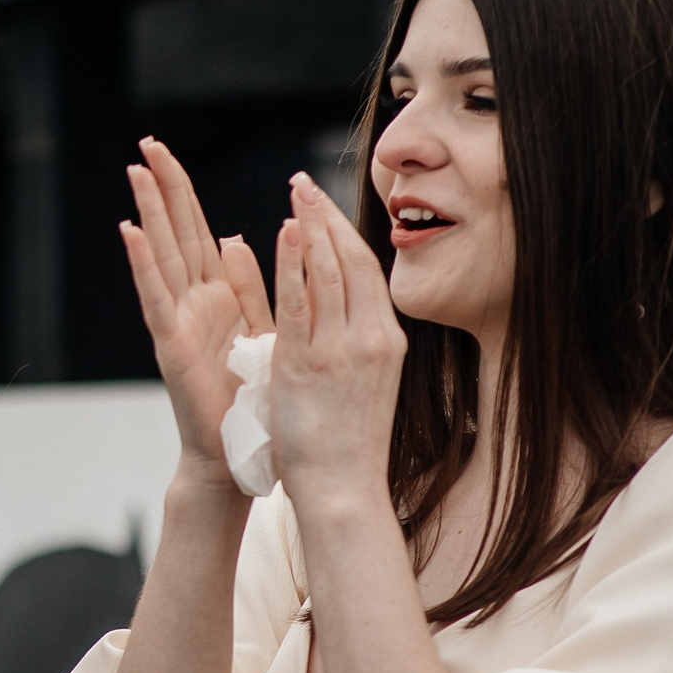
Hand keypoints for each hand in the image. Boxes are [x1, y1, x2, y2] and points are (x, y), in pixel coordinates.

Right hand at [120, 138, 272, 487]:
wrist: (233, 456)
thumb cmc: (251, 401)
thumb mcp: (263, 331)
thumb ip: (251, 285)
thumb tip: (237, 236)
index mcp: (219, 296)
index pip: (199, 231)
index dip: (184, 192)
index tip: (168, 152)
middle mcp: (194, 302)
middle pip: (176, 232)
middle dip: (163, 188)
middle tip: (146, 144)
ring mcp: (179, 322)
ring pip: (163, 255)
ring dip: (149, 212)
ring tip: (135, 172)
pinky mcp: (172, 345)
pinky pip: (157, 297)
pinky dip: (143, 264)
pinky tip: (129, 231)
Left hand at [268, 174, 404, 510]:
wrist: (345, 490)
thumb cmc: (346, 444)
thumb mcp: (363, 383)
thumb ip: (352, 342)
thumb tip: (343, 311)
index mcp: (386, 341)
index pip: (367, 272)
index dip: (344, 234)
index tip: (323, 206)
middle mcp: (371, 339)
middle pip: (352, 261)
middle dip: (328, 217)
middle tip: (305, 182)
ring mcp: (343, 350)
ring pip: (331, 272)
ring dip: (313, 226)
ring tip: (296, 191)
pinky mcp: (310, 365)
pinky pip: (302, 303)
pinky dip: (296, 263)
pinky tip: (286, 231)